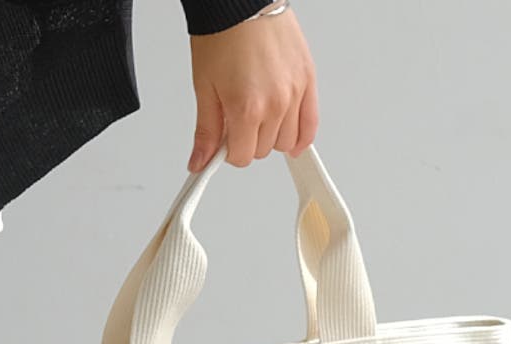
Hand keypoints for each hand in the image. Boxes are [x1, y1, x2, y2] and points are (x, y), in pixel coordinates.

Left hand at [186, 6, 317, 171]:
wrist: (242, 1)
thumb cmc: (222, 35)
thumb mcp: (205, 87)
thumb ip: (207, 131)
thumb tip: (200, 161)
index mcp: (247, 108)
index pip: (241, 157)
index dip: (229, 152)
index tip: (225, 140)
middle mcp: (275, 103)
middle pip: (263, 151)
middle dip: (248, 141)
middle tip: (238, 121)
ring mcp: (295, 92)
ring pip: (287, 142)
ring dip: (271, 136)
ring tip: (259, 115)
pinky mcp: (308, 80)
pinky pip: (311, 125)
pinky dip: (301, 136)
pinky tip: (289, 136)